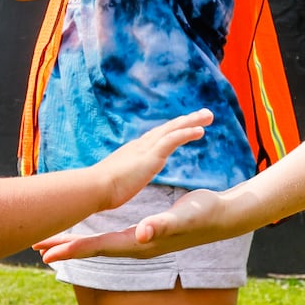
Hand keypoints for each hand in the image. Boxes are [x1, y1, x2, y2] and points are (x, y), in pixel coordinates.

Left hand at [36, 185, 236, 261]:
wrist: (222, 217)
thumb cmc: (203, 214)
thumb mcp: (183, 216)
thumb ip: (163, 224)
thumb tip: (142, 233)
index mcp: (139, 244)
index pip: (99, 248)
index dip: (72, 249)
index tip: (47, 253)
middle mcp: (136, 247)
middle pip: (94, 250)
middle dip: (66, 248)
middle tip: (36, 247)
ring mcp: (139, 243)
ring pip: (100, 246)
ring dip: (76, 245)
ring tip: (53, 244)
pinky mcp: (143, 235)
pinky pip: (110, 241)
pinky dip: (92, 239)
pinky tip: (86, 235)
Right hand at [94, 108, 211, 211]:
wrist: (95, 188)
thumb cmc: (101, 190)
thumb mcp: (114, 182)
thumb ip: (120, 179)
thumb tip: (117, 184)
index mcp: (134, 152)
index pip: (157, 137)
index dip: (171, 130)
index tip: (184, 124)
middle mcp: (141, 145)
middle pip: (168, 128)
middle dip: (186, 120)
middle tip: (204, 113)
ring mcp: (146, 149)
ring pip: (173, 129)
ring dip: (192, 121)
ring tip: (209, 115)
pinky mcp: (151, 156)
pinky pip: (173, 139)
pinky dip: (187, 133)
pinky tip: (201, 130)